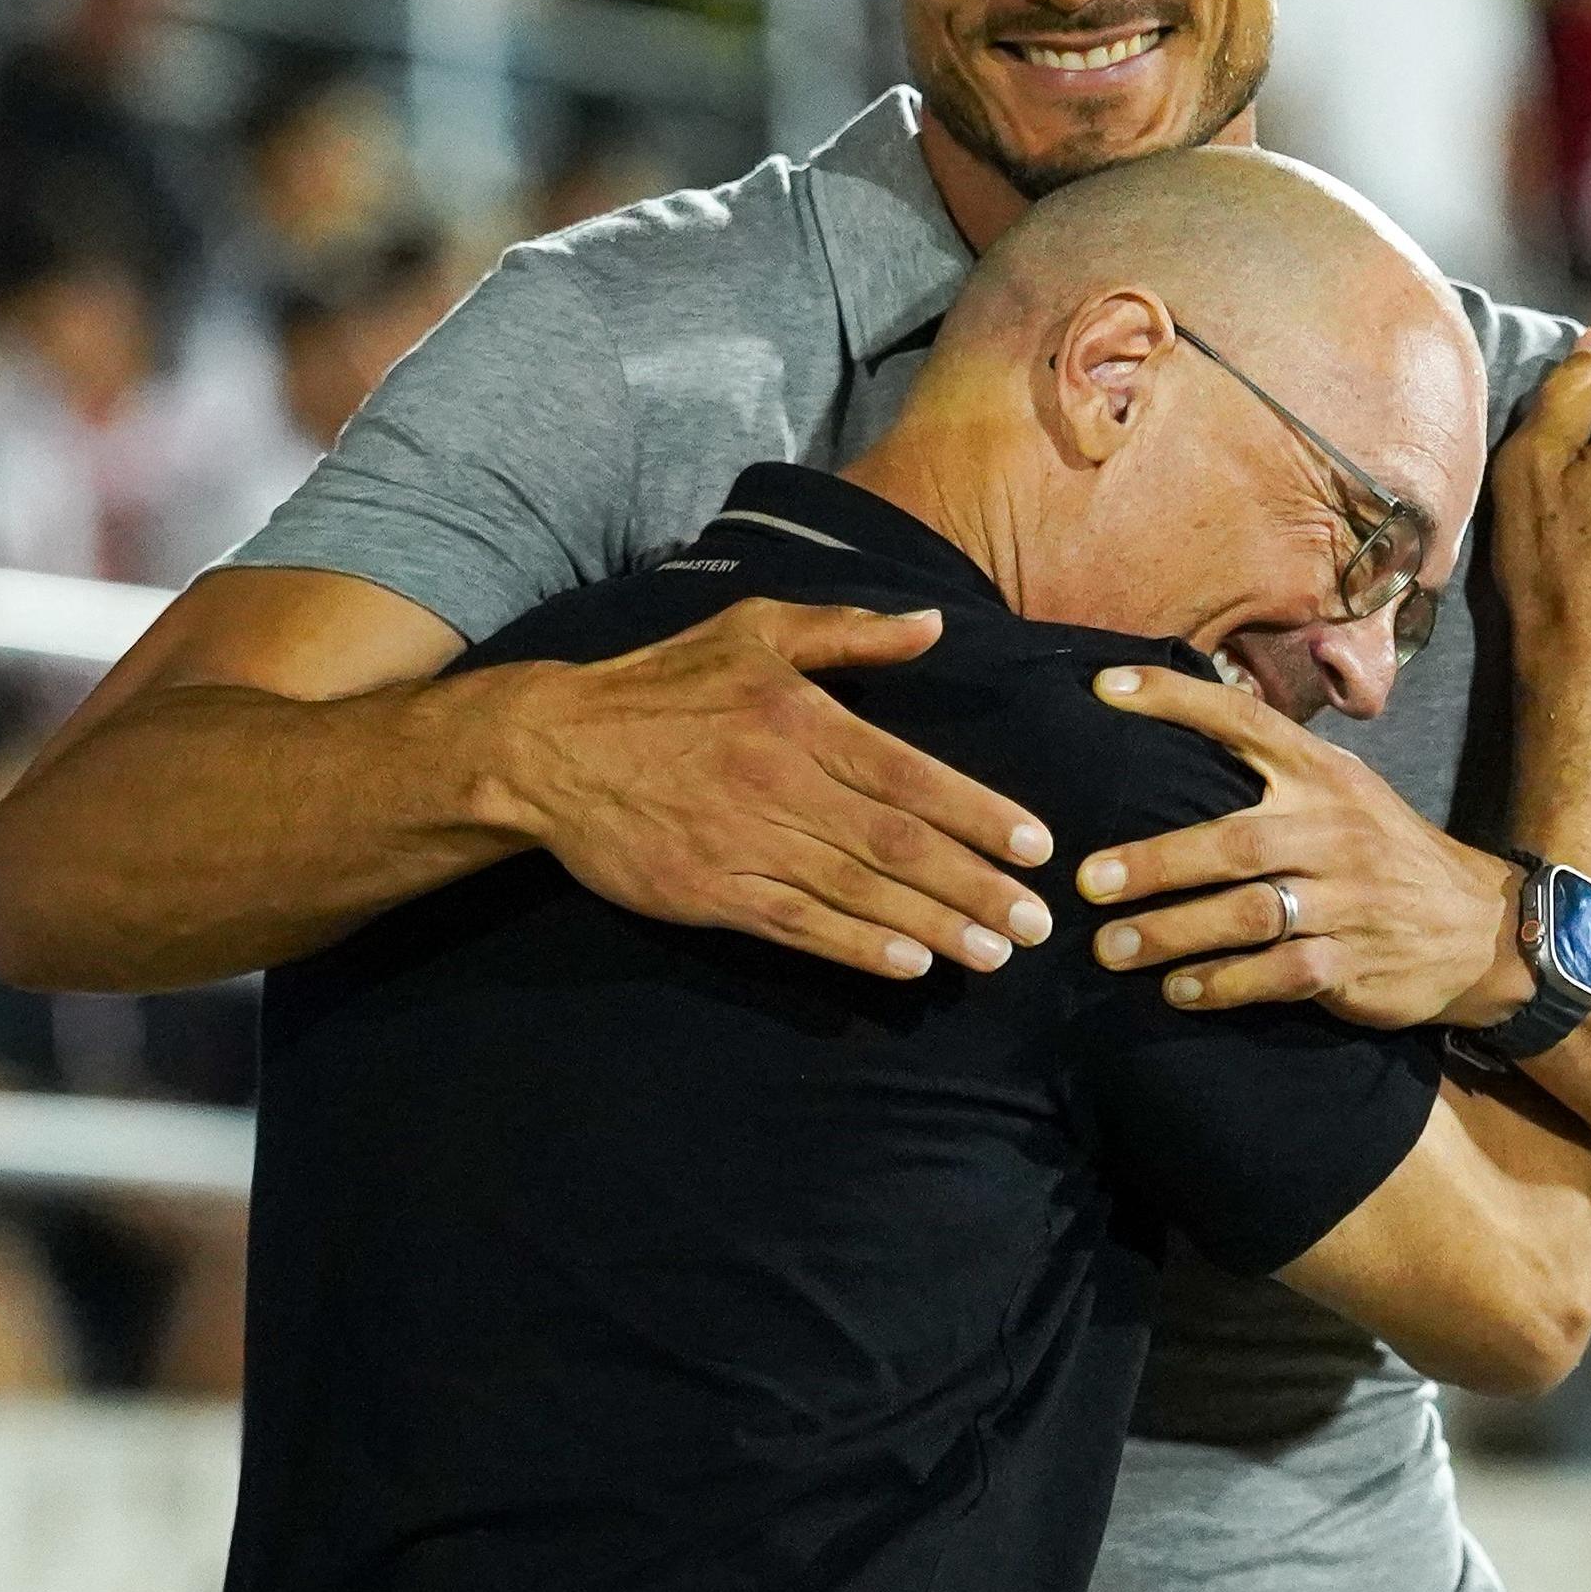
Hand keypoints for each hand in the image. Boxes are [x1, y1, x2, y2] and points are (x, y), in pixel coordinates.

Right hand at [500, 597, 1056, 978]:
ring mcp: (744, 843)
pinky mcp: (709, 891)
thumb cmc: (663, 685)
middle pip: (898, 844)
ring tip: (995, 953)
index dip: (978, 814)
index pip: (910, 773)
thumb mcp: (753, 630)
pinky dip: (857, 948)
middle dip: (976, 887)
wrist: (552, 749)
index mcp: (801, 718)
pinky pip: (798, 926)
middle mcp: (781, 783)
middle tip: (1038, 922)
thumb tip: (933, 625)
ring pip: (858, 892)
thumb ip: (849, 631)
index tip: (1036, 847)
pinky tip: (909, 966)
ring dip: (934, 926)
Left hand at [1076, 664, 1533, 1028]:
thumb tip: (1178, 735)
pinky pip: (1277, 976)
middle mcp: (1334, 830)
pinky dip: (1222, 985)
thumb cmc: (1384, 854)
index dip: (1175, 699)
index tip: (1102, 689)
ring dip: (1172, 934)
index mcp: (1325, 775)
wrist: (1479, 929)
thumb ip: (1273, 769)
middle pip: (1233, 842)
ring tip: (1110, 948)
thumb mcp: (1344, 791)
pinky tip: (1177, 990)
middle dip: (1155, 863)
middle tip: (1087, 880)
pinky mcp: (1353, 965)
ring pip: (1248, 915)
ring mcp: (1347, 901)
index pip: (1245, 719)